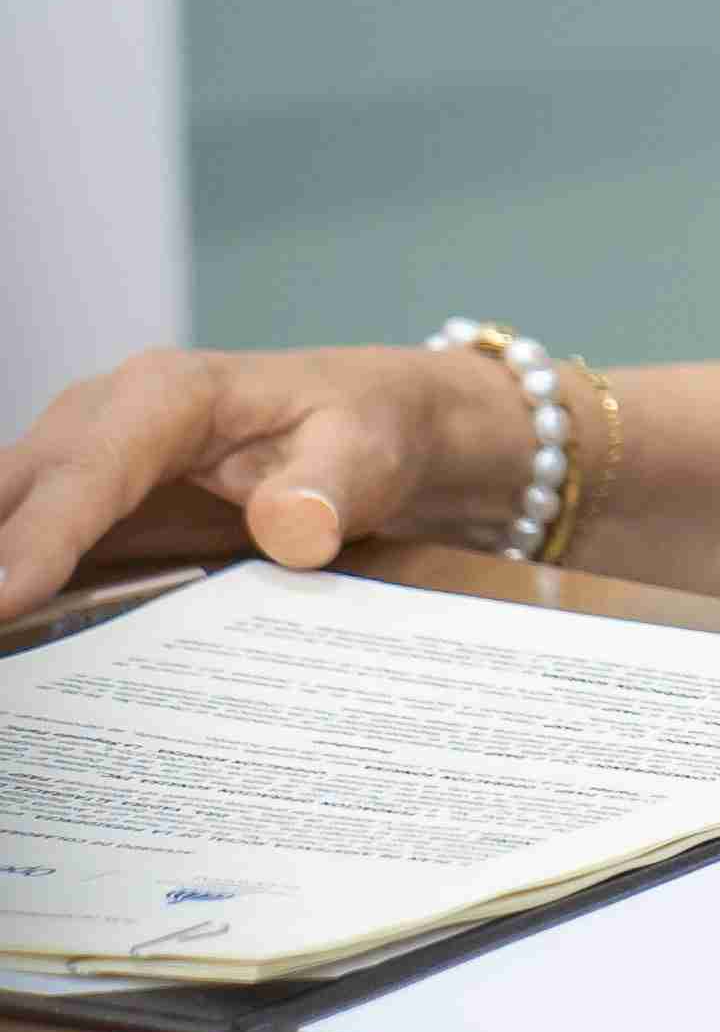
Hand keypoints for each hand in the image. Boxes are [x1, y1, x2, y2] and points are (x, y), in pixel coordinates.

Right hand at [0, 345, 528, 612]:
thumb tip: (292, 528)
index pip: (85, 473)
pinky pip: (22, 536)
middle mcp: (102, 414)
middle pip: (15, 491)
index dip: (36, 540)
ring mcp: (79, 454)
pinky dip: (11, 574)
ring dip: (0, 567)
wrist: (370, 423)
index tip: (1, 601)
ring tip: (5, 636)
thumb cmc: (364, 430)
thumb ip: (329, 490)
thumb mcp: (367, 455)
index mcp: (166, 395)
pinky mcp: (77, 495)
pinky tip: (18, 631)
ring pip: (4, 510)